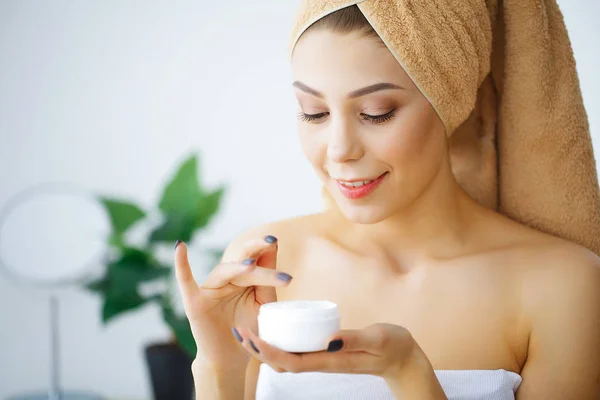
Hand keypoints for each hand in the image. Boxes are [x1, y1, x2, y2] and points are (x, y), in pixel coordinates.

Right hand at [173, 236, 291, 370]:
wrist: (230, 358)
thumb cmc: (247, 329)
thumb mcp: (262, 304)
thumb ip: (266, 281)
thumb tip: (272, 247)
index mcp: (243, 277)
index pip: (256, 260)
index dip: (266, 251)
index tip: (277, 241)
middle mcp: (226, 279)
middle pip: (242, 260)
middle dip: (256, 248)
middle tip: (271, 241)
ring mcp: (209, 289)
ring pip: (225, 272)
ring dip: (238, 267)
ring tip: (252, 265)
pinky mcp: (194, 302)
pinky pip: (185, 281)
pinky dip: (181, 264)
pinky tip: (180, 246)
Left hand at [234, 323, 417, 377]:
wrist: (402, 358)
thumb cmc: (392, 346)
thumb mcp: (377, 339)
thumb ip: (354, 339)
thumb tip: (329, 340)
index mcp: (331, 361)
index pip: (292, 362)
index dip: (268, 352)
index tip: (251, 338)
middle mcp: (322, 362)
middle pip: (282, 363)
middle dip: (259, 351)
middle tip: (240, 331)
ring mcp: (323, 358)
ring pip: (287, 358)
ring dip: (265, 347)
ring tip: (249, 329)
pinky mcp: (325, 352)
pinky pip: (297, 351)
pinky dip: (280, 342)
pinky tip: (274, 328)